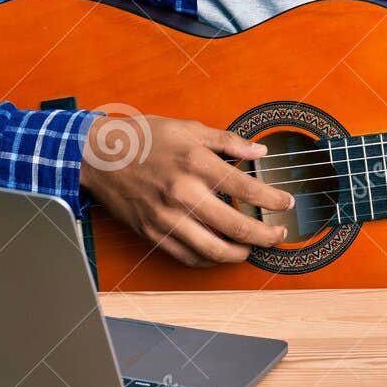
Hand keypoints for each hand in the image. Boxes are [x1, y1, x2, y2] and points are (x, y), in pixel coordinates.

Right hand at [78, 114, 294, 267]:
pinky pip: (188, 256)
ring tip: (252, 247)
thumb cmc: (144, 138)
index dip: (272, 200)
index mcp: (195, 163)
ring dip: (240, 253)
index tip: (287, 203)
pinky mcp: (153, 233)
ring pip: (214, 250)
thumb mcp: (188, 128)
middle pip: (235, 226)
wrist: (99, 155)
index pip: (245, 188)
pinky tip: (221, 251)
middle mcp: (182, 193)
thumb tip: (259, 152)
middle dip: (265, 234)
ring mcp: (166, 217)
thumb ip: (228, 141)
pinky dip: (210, 259)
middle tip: (278, 234)